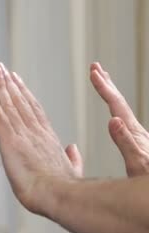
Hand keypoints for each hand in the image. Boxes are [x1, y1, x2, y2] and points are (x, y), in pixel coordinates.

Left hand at [0, 63, 82, 214]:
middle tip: (0, 67)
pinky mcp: (10, 142)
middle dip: (9, 83)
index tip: (16, 80)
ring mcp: (23, 135)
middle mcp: (35, 132)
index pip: (33, 111)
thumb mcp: (71, 170)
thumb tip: (73, 149)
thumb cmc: (65, 189)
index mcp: (47, 139)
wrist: (59, 196)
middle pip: (19, 102)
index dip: (23, 94)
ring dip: (0, 86)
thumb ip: (72, 159)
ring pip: (9, 105)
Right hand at [90, 62, 148, 176]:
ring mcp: (138, 138)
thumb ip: (126, 143)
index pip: (116, 105)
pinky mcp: (138, 146)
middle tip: (95, 67)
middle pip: (119, 102)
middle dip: (106, 84)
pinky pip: (123, 122)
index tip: (94, 72)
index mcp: (134, 134)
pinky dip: (115, 112)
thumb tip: (113, 119)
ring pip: (122, 110)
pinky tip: (114, 117)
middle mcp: (137, 132)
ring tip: (103, 84)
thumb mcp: (137, 164)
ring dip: (111, 95)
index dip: (104, 88)